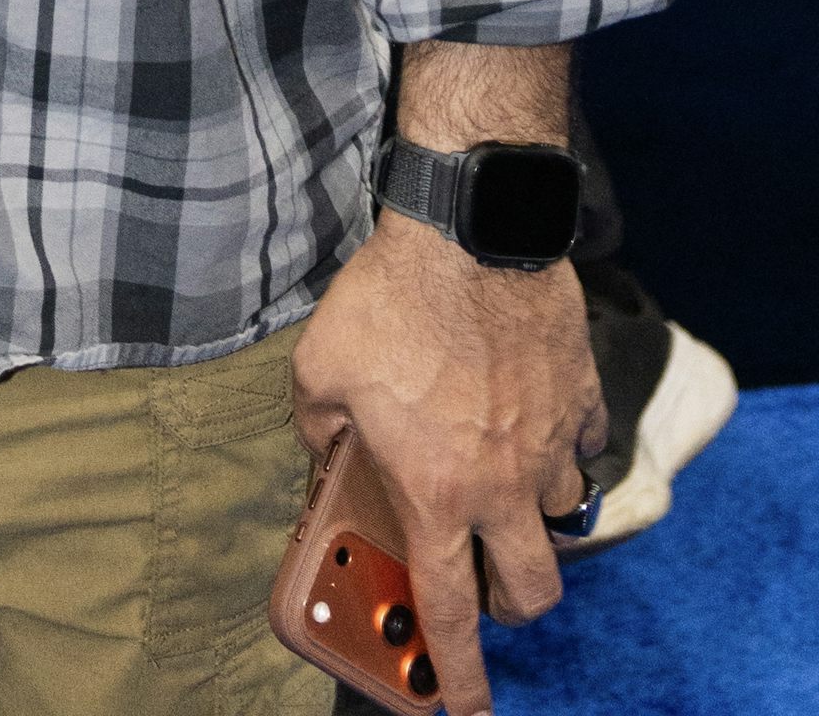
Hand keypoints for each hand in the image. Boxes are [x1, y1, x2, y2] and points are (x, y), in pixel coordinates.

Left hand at [293, 209, 605, 715]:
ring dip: (536, 514)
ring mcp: (551, 441)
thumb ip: (316, 425)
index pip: (451, 611)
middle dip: (514, 604)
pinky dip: (566, 441)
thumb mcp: (317, 369)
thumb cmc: (388, 300)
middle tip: (490, 581)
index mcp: (436, 493)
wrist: (469, 232)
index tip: (466, 713)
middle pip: (533, 588)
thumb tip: (323, 445)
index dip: (459, 675)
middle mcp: (502, 484)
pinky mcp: (582, 394)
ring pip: (564, 515)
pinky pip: (586, 440)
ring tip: (504, 479)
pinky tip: (536, 414)